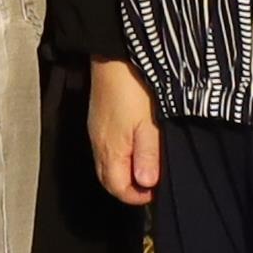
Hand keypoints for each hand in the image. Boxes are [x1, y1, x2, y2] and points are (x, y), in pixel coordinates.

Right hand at [87, 56, 158, 206]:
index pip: (118, 188)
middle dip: (129, 187)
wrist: (114, 57)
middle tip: (152, 184)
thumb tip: (147, 184)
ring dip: (125, 171)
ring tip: (146, 164)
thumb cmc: (133, 88)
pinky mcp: (98, 120)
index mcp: (111, 150)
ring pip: (107, 164)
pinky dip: (120, 156)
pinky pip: (105, 149)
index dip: (137, 196)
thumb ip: (148, 155)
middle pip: (109, 180)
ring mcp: (96, 131)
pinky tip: (135, 145)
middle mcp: (99, 144)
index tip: (155, 192)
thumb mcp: (150, 125)